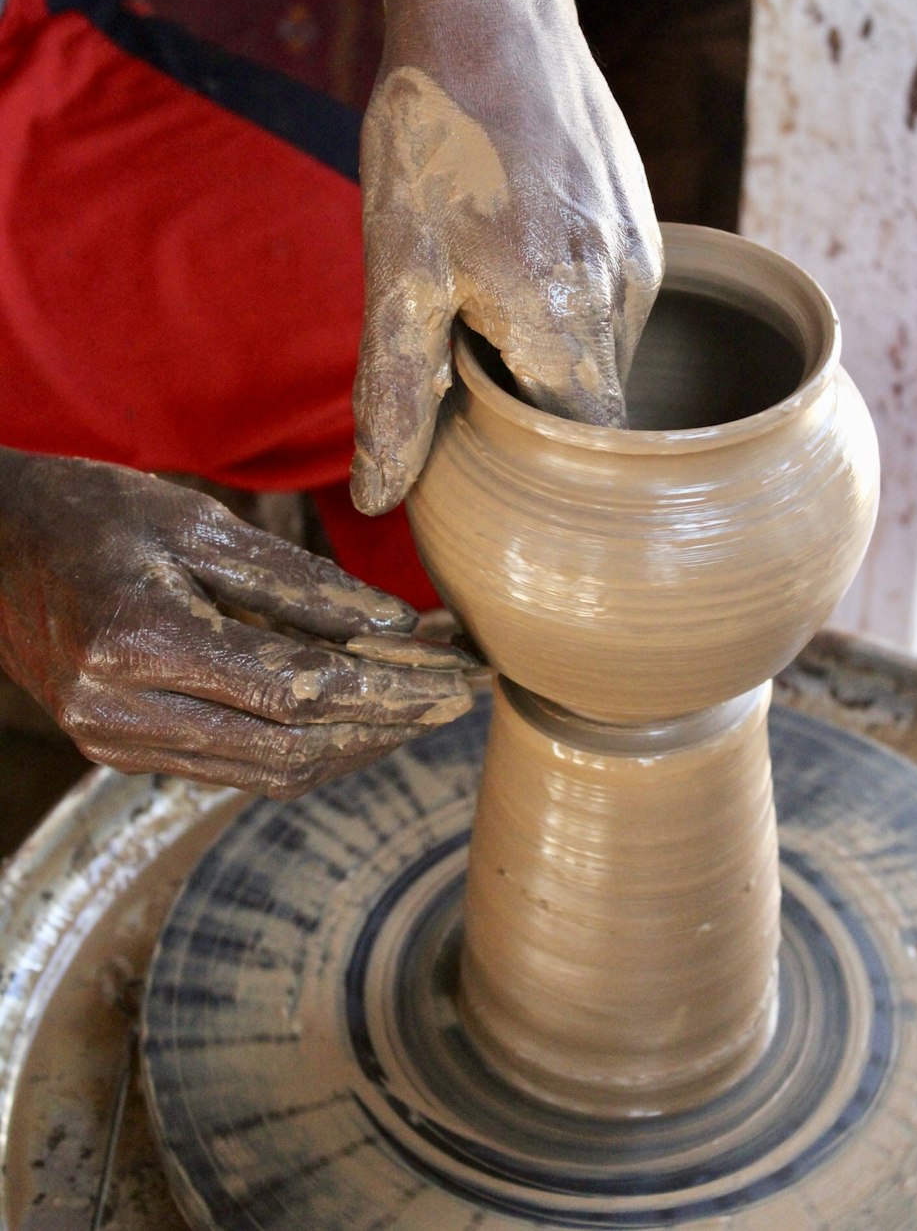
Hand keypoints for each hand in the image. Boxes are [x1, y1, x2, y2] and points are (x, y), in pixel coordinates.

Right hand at [0, 450, 473, 796]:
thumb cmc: (90, 513)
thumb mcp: (196, 524)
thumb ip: (295, 582)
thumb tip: (392, 625)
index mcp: (139, 642)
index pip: (296, 692)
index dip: (387, 693)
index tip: (454, 680)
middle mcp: (120, 713)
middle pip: (291, 751)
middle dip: (386, 730)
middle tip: (454, 698)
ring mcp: (115, 745)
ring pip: (267, 773)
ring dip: (354, 746)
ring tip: (420, 706)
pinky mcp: (120, 753)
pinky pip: (234, 767)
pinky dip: (303, 746)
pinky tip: (352, 715)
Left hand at [351, 0, 663, 514]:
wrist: (485, 2)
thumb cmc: (431, 137)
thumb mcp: (395, 271)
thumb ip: (394, 393)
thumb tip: (378, 497)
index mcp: (567, 324)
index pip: (580, 449)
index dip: (532, 458)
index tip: (480, 436)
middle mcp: (625, 295)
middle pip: (590, 401)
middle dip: (532, 399)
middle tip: (459, 346)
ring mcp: (643, 249)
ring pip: (601, 345)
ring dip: (545, 342)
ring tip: (480, 278)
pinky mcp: (642, 214)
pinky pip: (610, 292)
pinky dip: (563, 295)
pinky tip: (513, 239)